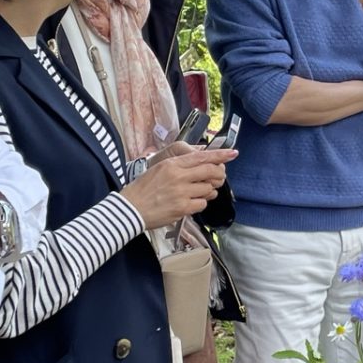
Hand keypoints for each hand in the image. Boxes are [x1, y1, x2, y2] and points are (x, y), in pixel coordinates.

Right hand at [121, 147, 237, 228]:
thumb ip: (181, 164)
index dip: (220, 155)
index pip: (202, 157)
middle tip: (219, 178)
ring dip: (208, 191)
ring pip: (208, 189)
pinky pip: (202, 204)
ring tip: (198, 193)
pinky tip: (190, 203)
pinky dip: (200, 204)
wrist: (130, 208)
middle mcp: (178, 176)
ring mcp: (181, 192)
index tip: (233, 153)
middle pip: (210, 171)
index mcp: (172, 164)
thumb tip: (202, 161)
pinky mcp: (182, 208)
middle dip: (219, 175)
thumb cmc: (144, 189)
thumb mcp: (160, 169)